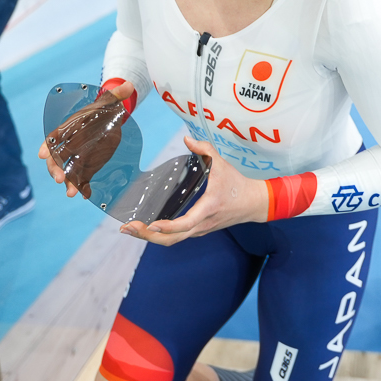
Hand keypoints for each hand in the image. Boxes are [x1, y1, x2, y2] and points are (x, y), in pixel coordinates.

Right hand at [38, 88, 133, 197]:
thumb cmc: (105, 109)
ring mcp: (78, 156)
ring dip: (68, 182)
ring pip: (68, 170)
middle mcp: (70, 143)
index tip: (42, 154)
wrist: (111, 118)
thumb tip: (128, 86)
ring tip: (70, 193)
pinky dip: (82, 187)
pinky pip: (82, 177)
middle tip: (59, 179)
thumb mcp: (111, 101)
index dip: (47, 145)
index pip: (55, 136)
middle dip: (55, 169)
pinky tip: (85, 195)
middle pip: (56, 158)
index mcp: (71, 127)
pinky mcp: (88, 165)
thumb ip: (117, 95)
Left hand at [119, 136, 267, 245]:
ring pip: (172, 241)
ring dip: (150, 237)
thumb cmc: (237, 184)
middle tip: (127, 228)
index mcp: (208, 208)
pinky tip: (146, 227)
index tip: (152, 224)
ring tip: (130, 229)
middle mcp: (202, 224)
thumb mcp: (222, 164)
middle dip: (148, 235)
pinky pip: (176, 238)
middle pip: (172, 239)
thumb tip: (186, 139)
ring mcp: (200, 230)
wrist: (254, 203)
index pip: (186, 223)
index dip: (168, 226)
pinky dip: (159, 235)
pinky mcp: (198, 231)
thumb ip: (204, 150)